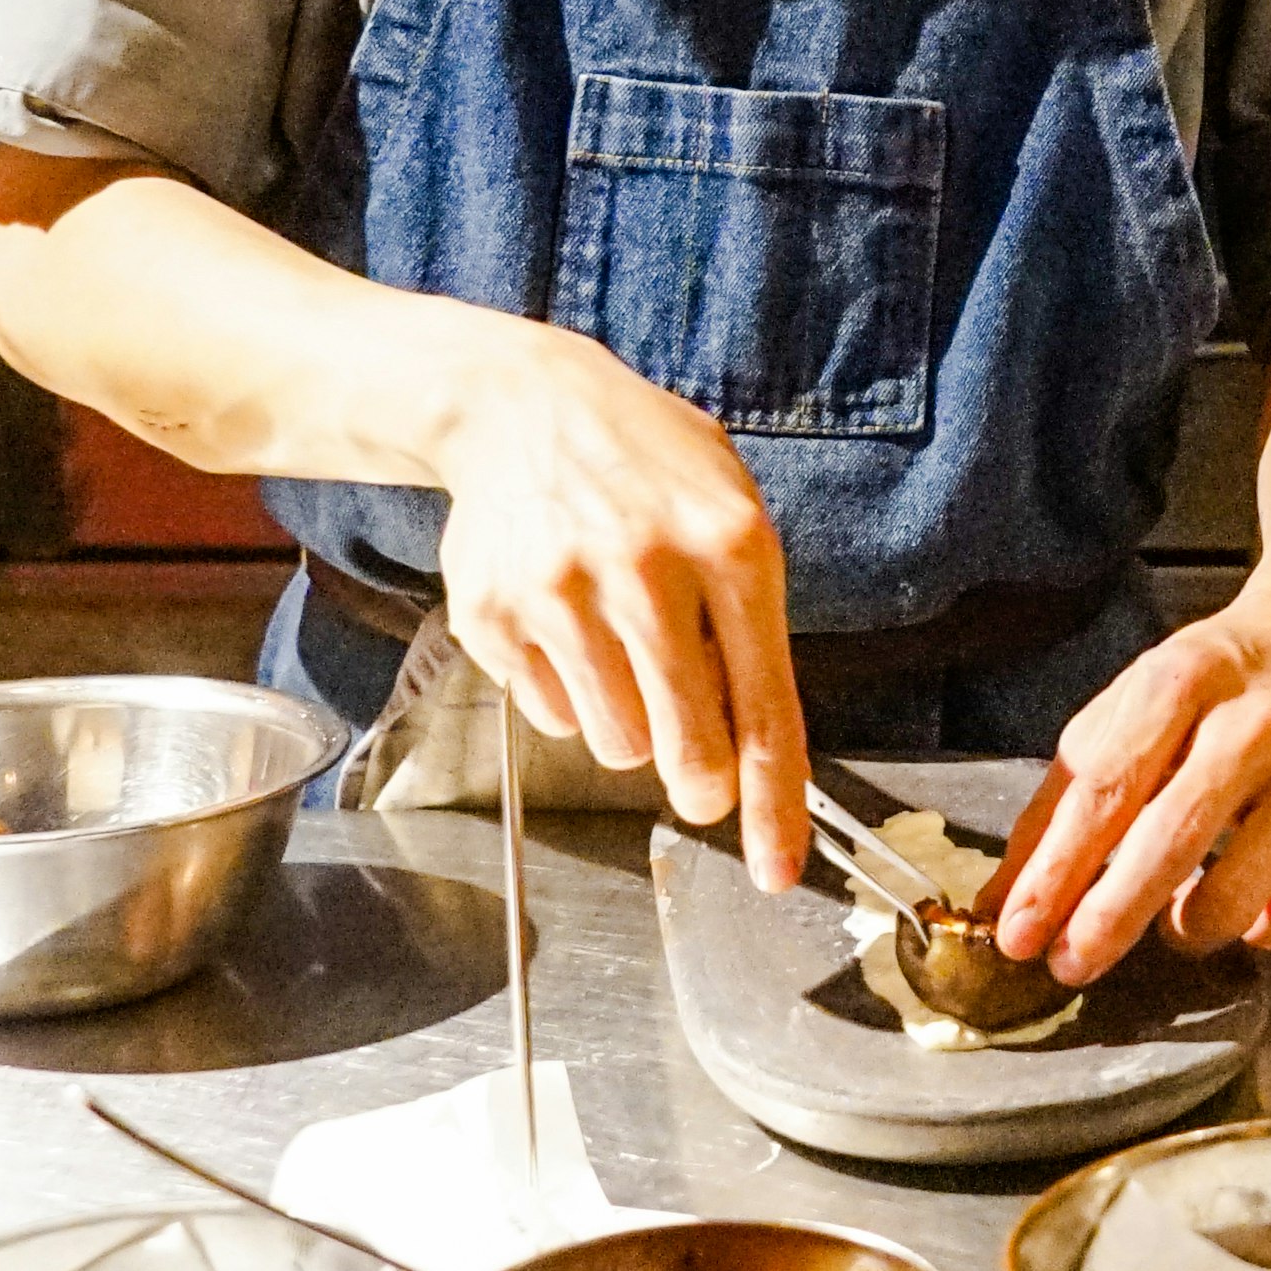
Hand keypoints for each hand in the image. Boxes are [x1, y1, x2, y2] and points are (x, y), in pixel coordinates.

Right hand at [419, 322, 805, 869]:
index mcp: (730, 543)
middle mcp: (647, 568)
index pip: (765, 707)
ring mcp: (562, 592)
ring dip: (628, 724)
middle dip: (700, 783)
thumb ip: (750, 619)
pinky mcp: (494, 613)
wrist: (520, 403)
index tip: (776, 868)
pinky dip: (567, 695)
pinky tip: (566, 626)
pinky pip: (549, 714)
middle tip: (697, 782)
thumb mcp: (728, 507)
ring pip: (614, 742)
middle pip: (688, 746)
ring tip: (619, 648)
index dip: (774, 803)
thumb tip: (755, 746)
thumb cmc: (646, 468)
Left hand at [988, 555, 1270, 980]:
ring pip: (1233, 899)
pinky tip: (1244, 888)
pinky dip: (1252, 926)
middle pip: (1170, 845)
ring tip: (1170, 912)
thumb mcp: (1131, 707)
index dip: (1054, 872)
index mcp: (1184, 679)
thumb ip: (1065, 797)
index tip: (1016, 935)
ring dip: (1182, 929)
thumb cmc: (1216, 682)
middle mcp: (1258, 723)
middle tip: (1070, 965)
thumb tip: (1005, 900)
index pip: (1106, 790)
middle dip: (1106, 920)